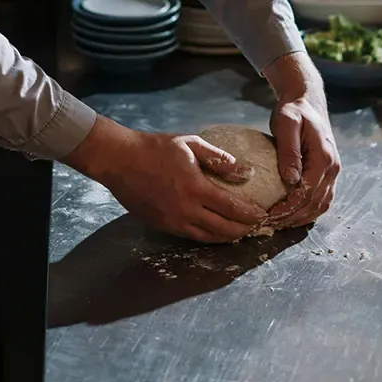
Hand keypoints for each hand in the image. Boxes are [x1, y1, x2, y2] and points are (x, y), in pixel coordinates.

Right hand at [65, 116, 264, 242]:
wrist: (119, 160)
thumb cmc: (156, 147)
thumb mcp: (190, 144)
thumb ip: (219, 158)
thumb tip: (245, 171)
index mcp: (195, 188)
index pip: (232, 208)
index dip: (250, 215)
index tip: (262, 215)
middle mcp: (186, 209)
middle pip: (222, 229)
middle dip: (242, 230)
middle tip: (255, 228)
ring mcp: (172, 221)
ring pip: (207, 237)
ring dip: (226, 237)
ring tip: (239, 233)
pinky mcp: (161, 225)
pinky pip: (190, 236)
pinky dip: (206, 236)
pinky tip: (213, 231)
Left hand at [264, 51, 340, 227]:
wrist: (307, 101)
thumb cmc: (294, 110)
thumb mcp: (286, 123)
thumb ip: (289, 150)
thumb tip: (290, 179)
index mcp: (324, 157)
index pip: (307, 191)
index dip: (289, 207)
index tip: (269, 215)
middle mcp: (333, 168)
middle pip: (315, 203)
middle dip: (293, 217)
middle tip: (269, 224)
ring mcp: (333, 172)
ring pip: (321, 205)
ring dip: (301, 218)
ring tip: (279, 224)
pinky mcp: (328, 173)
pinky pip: (322, 199)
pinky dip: (308, 212)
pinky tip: (291, 216)